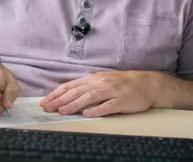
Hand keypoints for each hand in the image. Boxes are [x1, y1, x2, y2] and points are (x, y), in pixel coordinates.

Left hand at [40, 71, 156, 116]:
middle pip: (76, 92)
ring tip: (62, 110)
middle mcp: (100, 83)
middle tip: (47, 108)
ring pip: (89, 97)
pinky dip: (96, 110)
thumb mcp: (102, 81)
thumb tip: (68, 96)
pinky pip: (107, 106)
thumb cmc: (122, 84)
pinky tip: (87, 114)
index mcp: (93, 79)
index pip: (70, 86)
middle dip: (60, 100)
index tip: (45, 101)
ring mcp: (111, 91)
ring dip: (74, 104)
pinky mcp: (121, 101)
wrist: (146, 83)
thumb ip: (87, 88)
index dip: (57, 94)